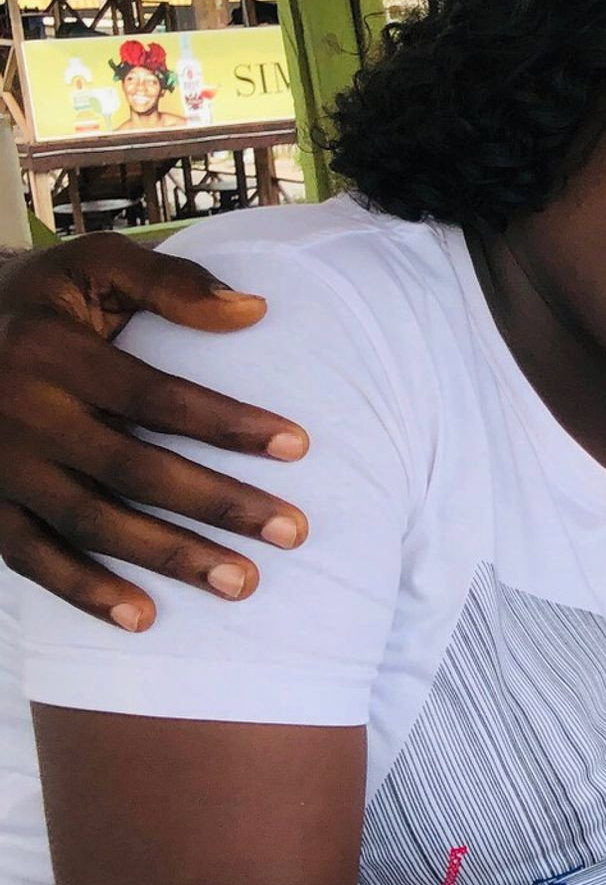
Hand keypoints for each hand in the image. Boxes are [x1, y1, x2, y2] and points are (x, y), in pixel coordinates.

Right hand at [0, 233, 309, 630]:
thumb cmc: (41, 301)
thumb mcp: (92, 267)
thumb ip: (169, 283)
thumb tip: (253, 310)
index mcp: (52, 353)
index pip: (156, 395)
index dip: (228, 423)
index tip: (300, 446)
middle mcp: (21, 413)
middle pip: (133, 468)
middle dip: (217, 504)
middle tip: (293, 532)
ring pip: (91, 522)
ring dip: (167, 557)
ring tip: (243, 582)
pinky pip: (32, 557)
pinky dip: (84, 591)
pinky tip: (143, 617)